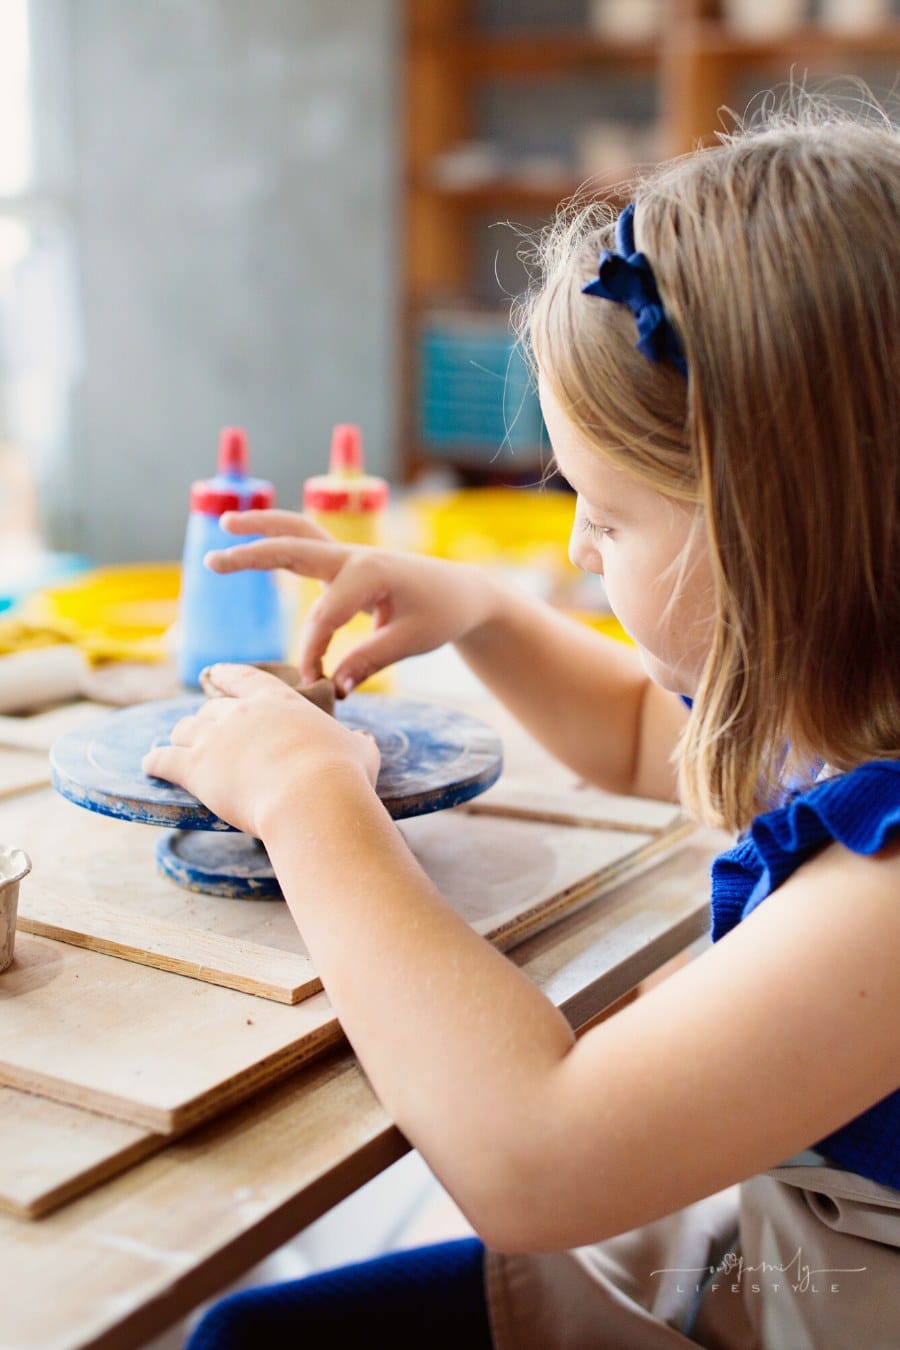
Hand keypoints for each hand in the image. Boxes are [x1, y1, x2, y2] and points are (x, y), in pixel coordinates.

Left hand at [141, 664, 380, 839]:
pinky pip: (164, 760)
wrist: (312, 796)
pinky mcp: (195, 769)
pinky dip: (154, 762)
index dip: (227, 675)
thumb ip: (356, 742)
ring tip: (176, 746)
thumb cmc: (341, 773)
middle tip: (205, 729)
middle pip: (211, 708)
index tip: (215, 674)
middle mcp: (240, 713)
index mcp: (277, 701)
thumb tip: (362, 740)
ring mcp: (214, 739)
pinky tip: (148, 765)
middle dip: (206, 718)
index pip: (244, 678)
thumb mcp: (359, 751)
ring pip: (185, 730)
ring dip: (181, 737)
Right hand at [205, 509, 495, 694]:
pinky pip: (306, 543)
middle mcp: (354, 557)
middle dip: (253, 556)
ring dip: (261, 528)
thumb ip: (371, 660)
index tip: (314, 683)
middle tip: (213, 562)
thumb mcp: (413, 640)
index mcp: (370, 573)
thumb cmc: (441, 613)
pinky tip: (252, 536)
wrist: (462, 593)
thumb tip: (335, 687)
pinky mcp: (345, 563)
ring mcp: (348, 555)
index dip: (314, 652)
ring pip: (297, 533)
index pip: (325, 616)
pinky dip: (279, 536)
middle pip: (294, 549)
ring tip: (224, 522)